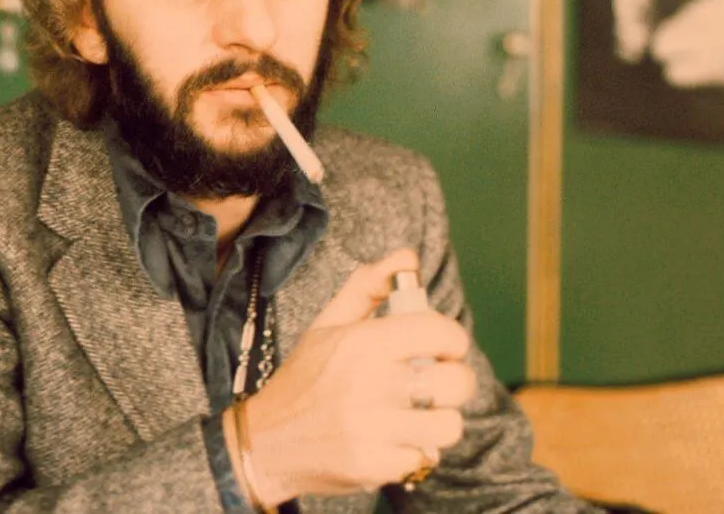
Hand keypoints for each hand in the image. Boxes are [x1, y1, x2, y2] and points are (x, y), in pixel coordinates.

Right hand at [228, 249, 476, 505]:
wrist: (267, 443)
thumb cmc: (303, 378)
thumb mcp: (327, 325)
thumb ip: (367, 287)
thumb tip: (407, 256)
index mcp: (362, 343)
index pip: (439, 332)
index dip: (452, 339)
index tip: (443, 347)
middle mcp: (370, 384)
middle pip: (456, 382)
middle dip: (456, 381)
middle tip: (437, 383)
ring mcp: (374, 429)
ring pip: (449, 424)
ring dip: (439, 420)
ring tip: (419, 414)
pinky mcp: (375, 466)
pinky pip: (424, 457)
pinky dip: (414, 451)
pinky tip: (393, 441)